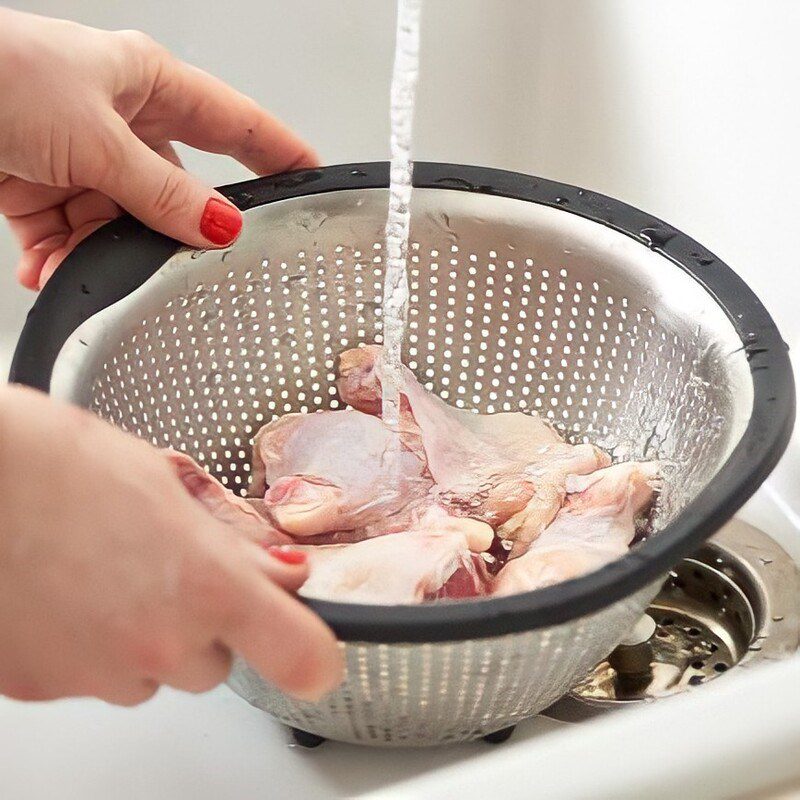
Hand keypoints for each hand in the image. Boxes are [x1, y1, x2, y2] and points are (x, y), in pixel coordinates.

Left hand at [0, 8, 316, 289]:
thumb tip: (220, 227)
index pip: (236, 125)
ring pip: (117, 224)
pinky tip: (47, 268)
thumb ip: (162, 193)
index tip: (316, 180)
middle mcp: (119, 120)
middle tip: (175, 263)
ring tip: (77, 264)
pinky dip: (59, 259)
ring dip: (98, 254)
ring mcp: (80, 155)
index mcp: (148, 85)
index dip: (281, 153)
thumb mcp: (96, 140)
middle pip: (173, 191)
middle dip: (165, 232)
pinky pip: (69, 236)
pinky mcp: (39, 185)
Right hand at [0, 385, 341, 704]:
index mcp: (206, 582)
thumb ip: (232, 546)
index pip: (300, 655)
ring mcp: (96, 672)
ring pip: (149, 676)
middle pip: (214, 665)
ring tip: (103, 575)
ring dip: (143, 640)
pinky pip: (90, 678)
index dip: (313, 656)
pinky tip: (64, 592)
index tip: (315, 650)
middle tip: (166, 573)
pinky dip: (86, 647)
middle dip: (203, 627)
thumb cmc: (60, 462)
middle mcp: (158, 641)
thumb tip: (280, 573)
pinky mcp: (40, 687)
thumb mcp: (169, 488)